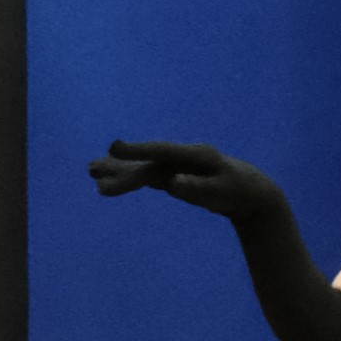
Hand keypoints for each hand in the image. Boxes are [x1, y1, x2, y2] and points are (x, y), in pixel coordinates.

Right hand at [88, 138, 290, 230]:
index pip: (163, 151)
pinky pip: (146, 176)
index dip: (138, 150)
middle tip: (90, 169)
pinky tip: (106, 179)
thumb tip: (173, 183)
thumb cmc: (238, 191)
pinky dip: (128, 177)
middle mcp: (182, 158)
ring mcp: (176, 165)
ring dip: (118, 170)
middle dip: (120, 166)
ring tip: (90, 171)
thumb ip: (198, 188)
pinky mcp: (172, 175)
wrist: (250, 192)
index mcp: (196, 155)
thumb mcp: (221, 192)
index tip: (115, 148)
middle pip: (147, 162)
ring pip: (143, 168)